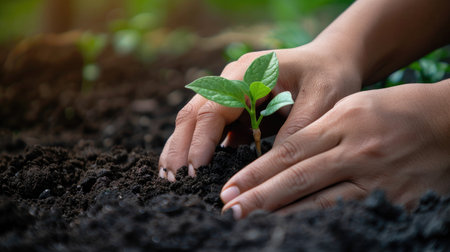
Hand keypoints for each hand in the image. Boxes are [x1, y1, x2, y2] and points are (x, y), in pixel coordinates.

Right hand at [158, 44, 361, 180]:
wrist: (330, 62)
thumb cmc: (328, 77)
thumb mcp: (321, 102)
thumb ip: (294, 132)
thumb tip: (266, 170)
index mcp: (248, 73)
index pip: (214, 108)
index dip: (202, 140)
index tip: (195, 170)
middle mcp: (231, 80)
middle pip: (195, 113)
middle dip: (181, 147)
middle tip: (171, 180)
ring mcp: (229, 93)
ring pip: (195, 120)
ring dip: (182, 148)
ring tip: (169, 178)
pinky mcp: (233, 107)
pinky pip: (209, 128)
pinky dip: (197, 148)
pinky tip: (189, 169)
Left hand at [221, 81, 449, 218]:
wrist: (447, 123)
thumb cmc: (394, 111)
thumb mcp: (351, 107)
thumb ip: (316, 130)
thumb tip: (280, 158)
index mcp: (342, 121)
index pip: (288, 151)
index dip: (255, 173)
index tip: (229, 189)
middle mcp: (356, 151)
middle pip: (297, 178)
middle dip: (259, 197)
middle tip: (229, 211)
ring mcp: (376, 178)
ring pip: (320, 201)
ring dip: (283, 215)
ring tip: (254, 224)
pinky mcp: (394, 200)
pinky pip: (349, 213)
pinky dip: (320, 222)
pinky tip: (298, 229)